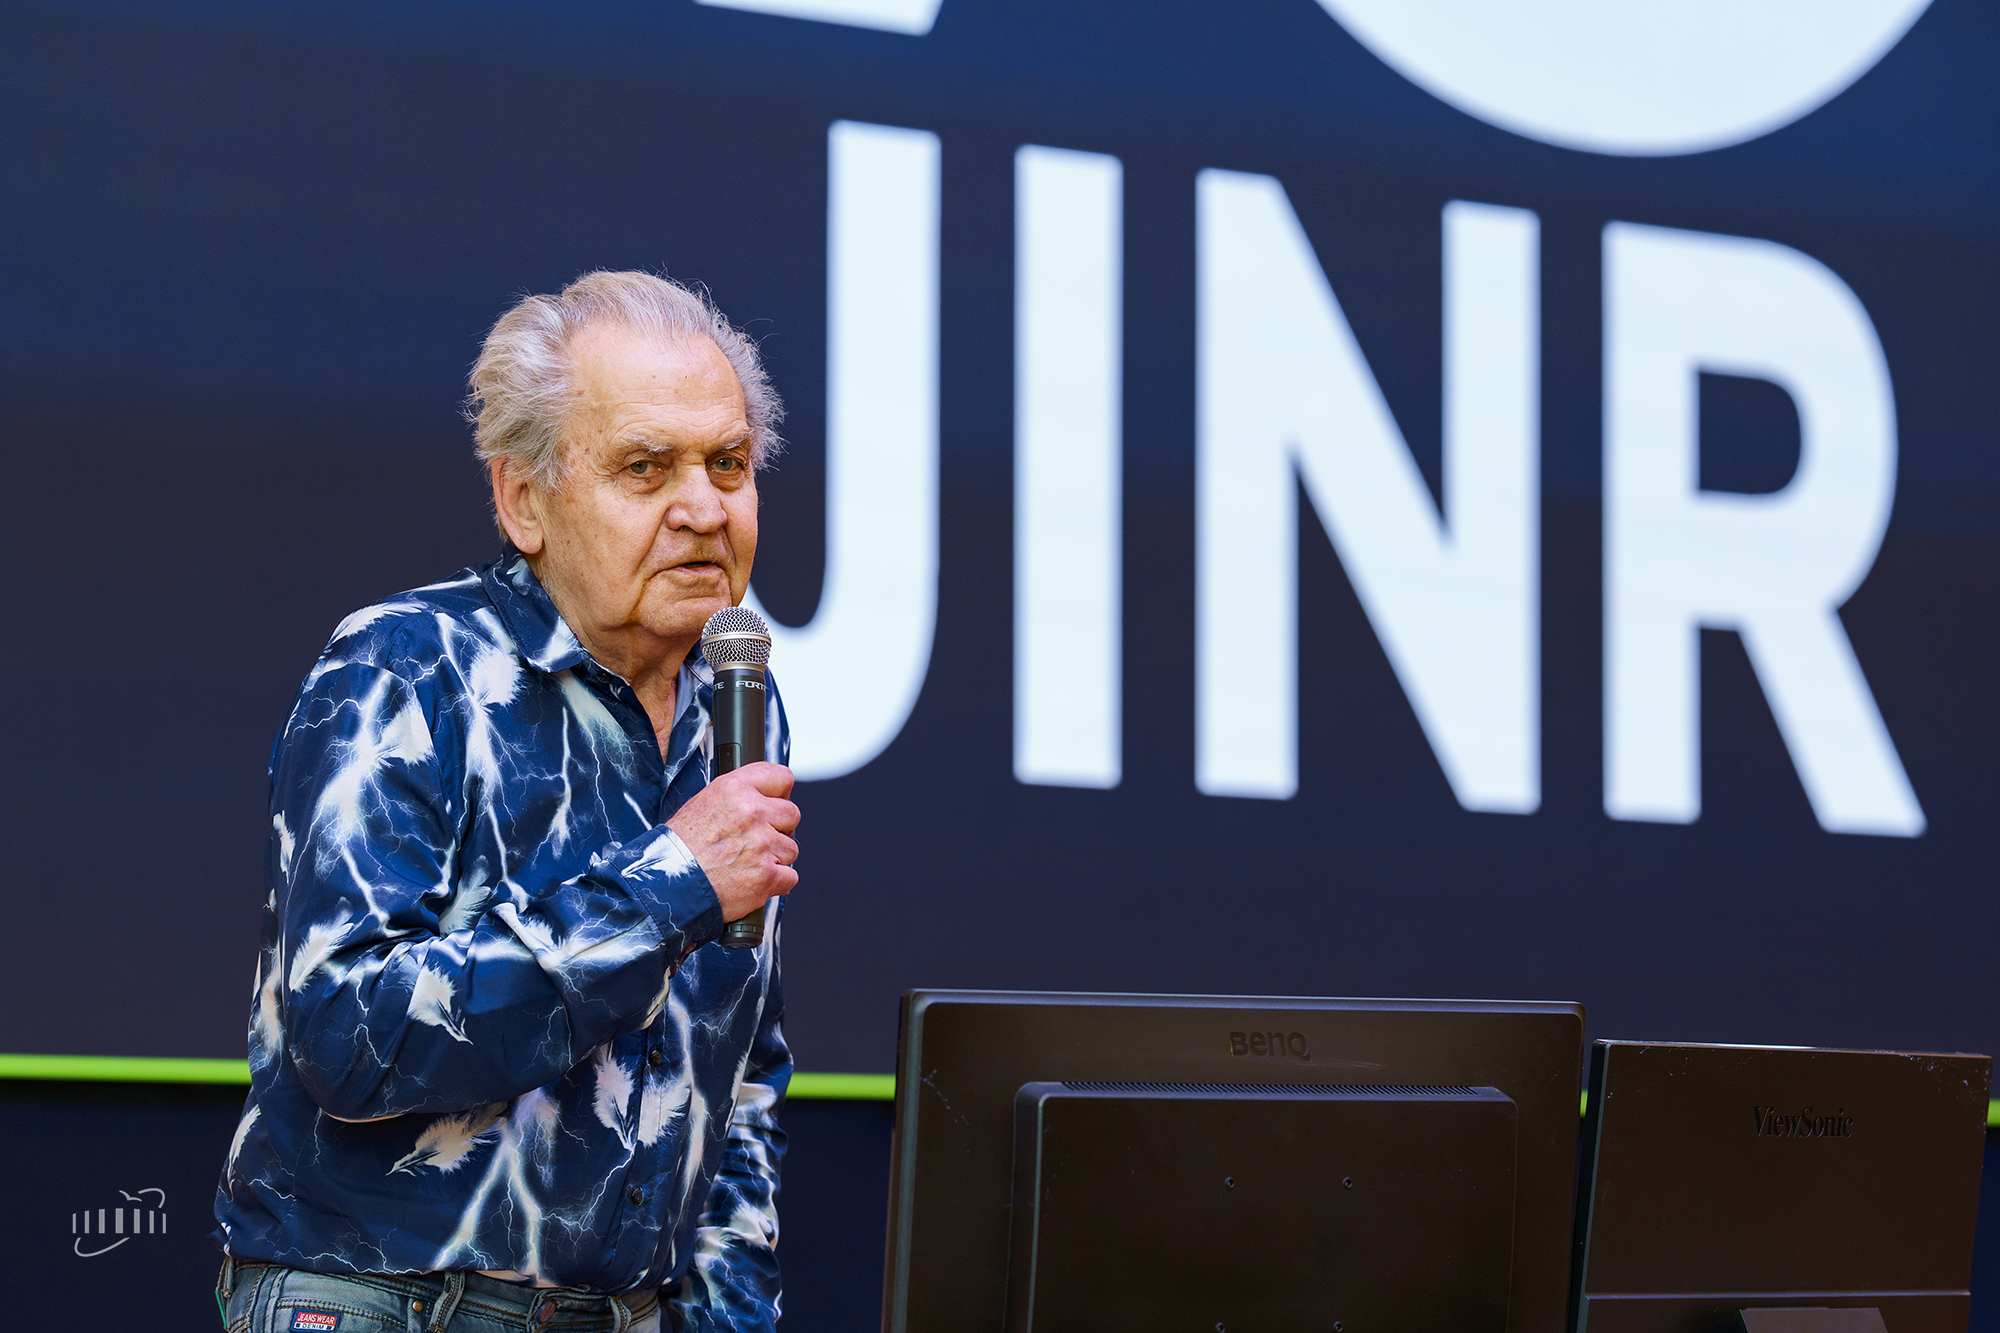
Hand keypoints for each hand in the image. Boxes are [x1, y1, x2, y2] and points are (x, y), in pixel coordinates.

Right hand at [667, 762, 799, 925]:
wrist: (666, 883)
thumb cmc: (678, 848)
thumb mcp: (702, 804)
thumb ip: (736, 797)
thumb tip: (761, 796)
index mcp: (735, 789)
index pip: (781, 777)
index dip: (781, 793)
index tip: (776, 802)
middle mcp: (752, 812)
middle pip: (792, 814)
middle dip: (779, 829)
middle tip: (757, 841)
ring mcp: (762, 844)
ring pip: (791, 848)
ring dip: (776, 858)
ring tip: (748, 864)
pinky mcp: (767, 875)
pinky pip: (790, 876)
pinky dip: (775, 883)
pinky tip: (754, 881)